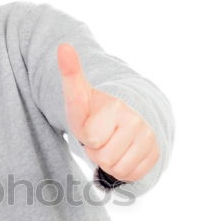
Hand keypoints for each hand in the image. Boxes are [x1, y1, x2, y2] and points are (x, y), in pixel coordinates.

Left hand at [57, 43, 159, 181]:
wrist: (126, 115)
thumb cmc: (95, 110)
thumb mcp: (79, 95)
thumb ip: (70, 73)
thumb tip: (63, 46)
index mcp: (116, 106)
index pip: (91, 140)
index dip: (87, 136)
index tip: (93, 124)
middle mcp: (137, 121)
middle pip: (103, 157)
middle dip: (97, 150)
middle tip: (102, 136)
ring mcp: (150, 138)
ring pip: (117, 168)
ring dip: (109, 161)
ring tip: (111, 144)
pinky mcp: (156, 153)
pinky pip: (131, 174)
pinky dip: (124, 169)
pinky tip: (123, 153)